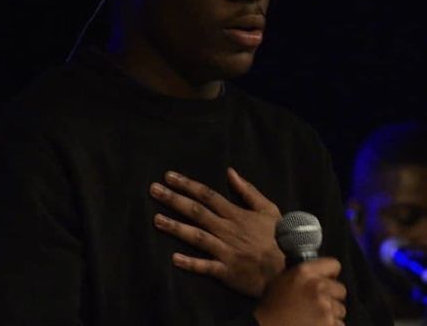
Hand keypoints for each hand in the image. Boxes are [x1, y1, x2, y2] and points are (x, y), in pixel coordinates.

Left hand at [149, 168, 284, 297]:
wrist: (288, 267)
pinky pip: (206, 267)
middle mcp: (227, 229)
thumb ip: (247, 190)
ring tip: (156, 219)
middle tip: (153, 190)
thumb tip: (230, 171)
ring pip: (196, 236)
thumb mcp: (267, 208)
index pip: (207, 195)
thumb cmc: (278, 236)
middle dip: (174, 200)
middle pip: (196, 211)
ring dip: (176, 227)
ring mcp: (225, 250)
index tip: (169, 177)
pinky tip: (174, 258)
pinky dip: (191, 263)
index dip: (187, 185)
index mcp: (235, 214)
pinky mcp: (226, 271)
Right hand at [253, 258, 346, 325]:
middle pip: (341, 289)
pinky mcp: (329, 325)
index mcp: (305, 271)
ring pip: (341, 309)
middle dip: (332, 296)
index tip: (328, 279)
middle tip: (318, 302)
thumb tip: (317, 273)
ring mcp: (325, 308)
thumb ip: (303, 274)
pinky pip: (339, 324)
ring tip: (315, 317)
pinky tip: (316, 325)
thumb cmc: (272, 304)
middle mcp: (318, 287)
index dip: (331, 273)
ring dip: (331, 314)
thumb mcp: (283, 279)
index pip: (333, 264)